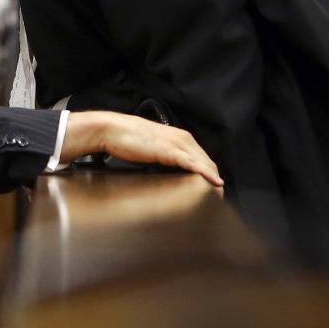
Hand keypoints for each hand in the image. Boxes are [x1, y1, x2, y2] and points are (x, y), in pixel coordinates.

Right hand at [61, 111, 223, 185]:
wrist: (111, 130)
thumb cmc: (126, 139)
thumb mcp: (150, 147)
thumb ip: (162, 156)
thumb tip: (165, 171)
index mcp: (179, 137)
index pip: (201, 157)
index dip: (208, 173)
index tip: (211, 188)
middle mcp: (182, 138)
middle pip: (207, 161)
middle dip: (213, 178)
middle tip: (217, 197)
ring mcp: (177, 144)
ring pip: (204, 163)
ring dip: (212, 179)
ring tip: (217, 196)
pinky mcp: (169, 151)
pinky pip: (193, 164)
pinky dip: (205, 174)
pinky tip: (214, 183)